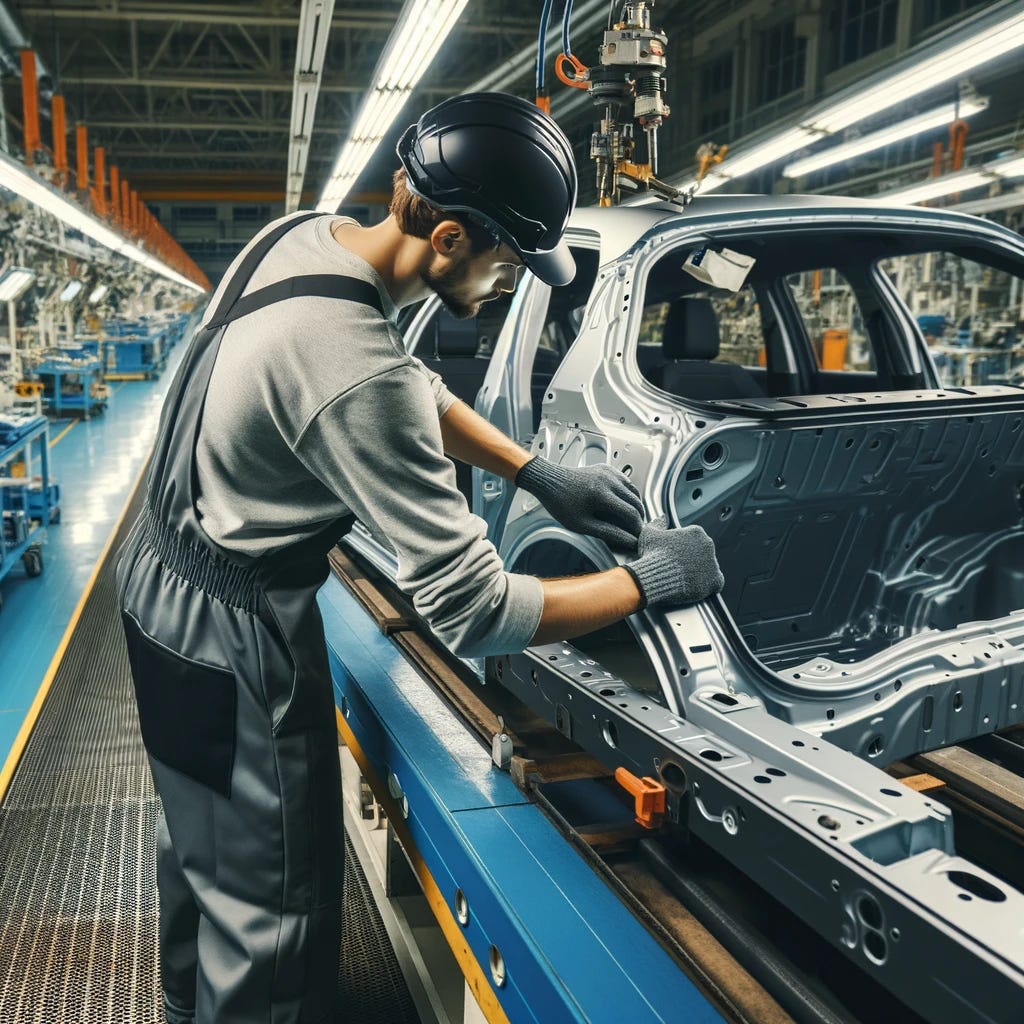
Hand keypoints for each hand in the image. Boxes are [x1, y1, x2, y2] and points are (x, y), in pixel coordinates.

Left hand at [515, 457, 643, 550]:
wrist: (548, 480)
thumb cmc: (561, 503)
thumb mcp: (582, 524)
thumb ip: (609, 533)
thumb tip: (630, 541)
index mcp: (601, 494)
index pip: (631, 514)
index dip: (637, 529)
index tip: (637, 540)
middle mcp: (608, 480)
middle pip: (636, 502)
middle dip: (639, 519)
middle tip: (636, 532)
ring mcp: (609, 472)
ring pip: (634, 491)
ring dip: (636, 506)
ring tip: (632, 521)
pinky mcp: (607, 468)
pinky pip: (626, 482)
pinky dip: (630, 494)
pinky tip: (625, 505)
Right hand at [625, 518, 723, 607]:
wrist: (657, 577)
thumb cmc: (653, 555)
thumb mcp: (649, 534)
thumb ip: (657, 524)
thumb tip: (661, 518)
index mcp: (696, 532)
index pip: (694, 539)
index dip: (683, 547)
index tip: (675, 554)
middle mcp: (708, 545)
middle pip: (703, 552)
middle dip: (693, 559)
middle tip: (680, 567)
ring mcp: (713, 563)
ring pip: (709, 567)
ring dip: (700, 572)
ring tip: (685, 579)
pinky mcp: (715, 580)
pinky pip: (715, 582)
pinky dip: (708, 585)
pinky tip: (696, 586)